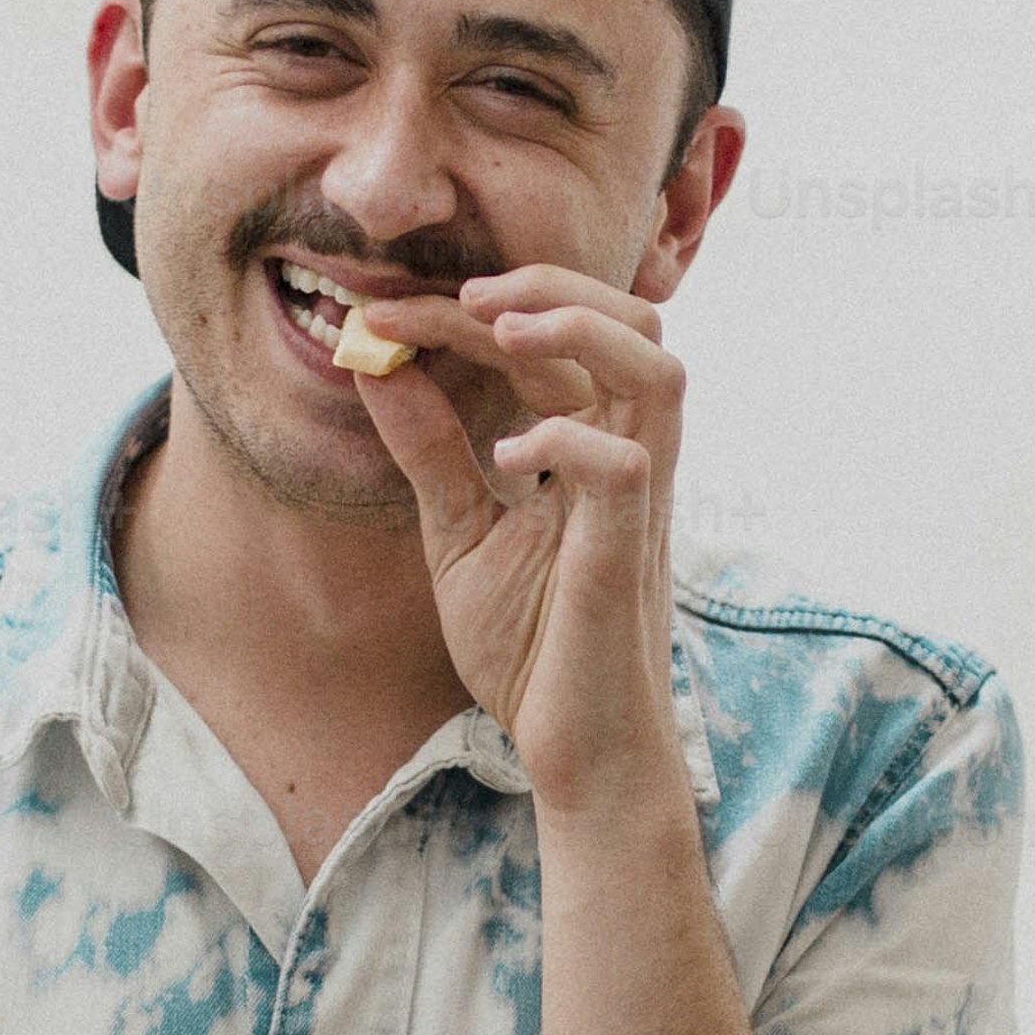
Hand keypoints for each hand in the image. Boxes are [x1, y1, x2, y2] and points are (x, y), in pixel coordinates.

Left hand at [349, 266, 692, 817]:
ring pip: (657, 369)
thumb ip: (429, 450)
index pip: (558, 342)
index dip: (476, 310)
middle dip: (550, 283)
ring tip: (498, 328)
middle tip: (464, 294)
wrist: (579, 751)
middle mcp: (629, 461)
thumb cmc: (536, 650)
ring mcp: (639, 504)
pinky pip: (622, 464)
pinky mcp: (628, 553)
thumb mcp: (459, 533)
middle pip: (636, 323)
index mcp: (593, 449)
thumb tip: (376, 362)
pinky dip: (563, 438)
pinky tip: (504, 457)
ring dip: (579, 328)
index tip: (387, 313)